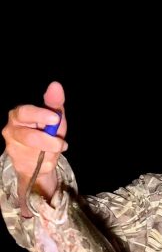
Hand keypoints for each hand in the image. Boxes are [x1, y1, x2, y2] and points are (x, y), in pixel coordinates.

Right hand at [2, 81, 67, 202]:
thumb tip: (56, 85)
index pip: (25, 113)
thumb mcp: (53, 118)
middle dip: (48, 141)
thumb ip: (54, 103)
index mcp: (18, 115)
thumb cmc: (46, 132)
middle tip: (61, 143)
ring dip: (51, 153)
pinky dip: (48, 163)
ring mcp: (13, 148)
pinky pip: (37, 165)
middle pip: (28, 137)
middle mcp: (11, 131)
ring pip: (35, 153)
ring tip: (56, 149)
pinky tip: (47, 159)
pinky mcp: (18, 163)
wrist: (39, 159)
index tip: (55, 118)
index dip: (39, 115)